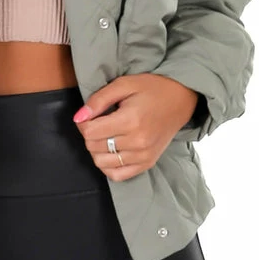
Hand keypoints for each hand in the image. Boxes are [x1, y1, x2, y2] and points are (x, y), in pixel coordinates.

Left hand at [72, 74, 198, 180]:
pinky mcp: (147, 164)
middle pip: (93, 147)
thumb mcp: (123, 84)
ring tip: (105, 135)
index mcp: (131, 120)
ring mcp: (143, 156)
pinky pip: (117, 175)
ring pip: (101, 163)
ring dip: (96, 150)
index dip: (83, 123)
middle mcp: (137, 142)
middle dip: (89, 134)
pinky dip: (108, 166)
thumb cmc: (152, 89)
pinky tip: (111, 151)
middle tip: (98, 122)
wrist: (180, 100)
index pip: (90, 132)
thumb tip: (78, 117)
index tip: (89, 115)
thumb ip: (99, 100)